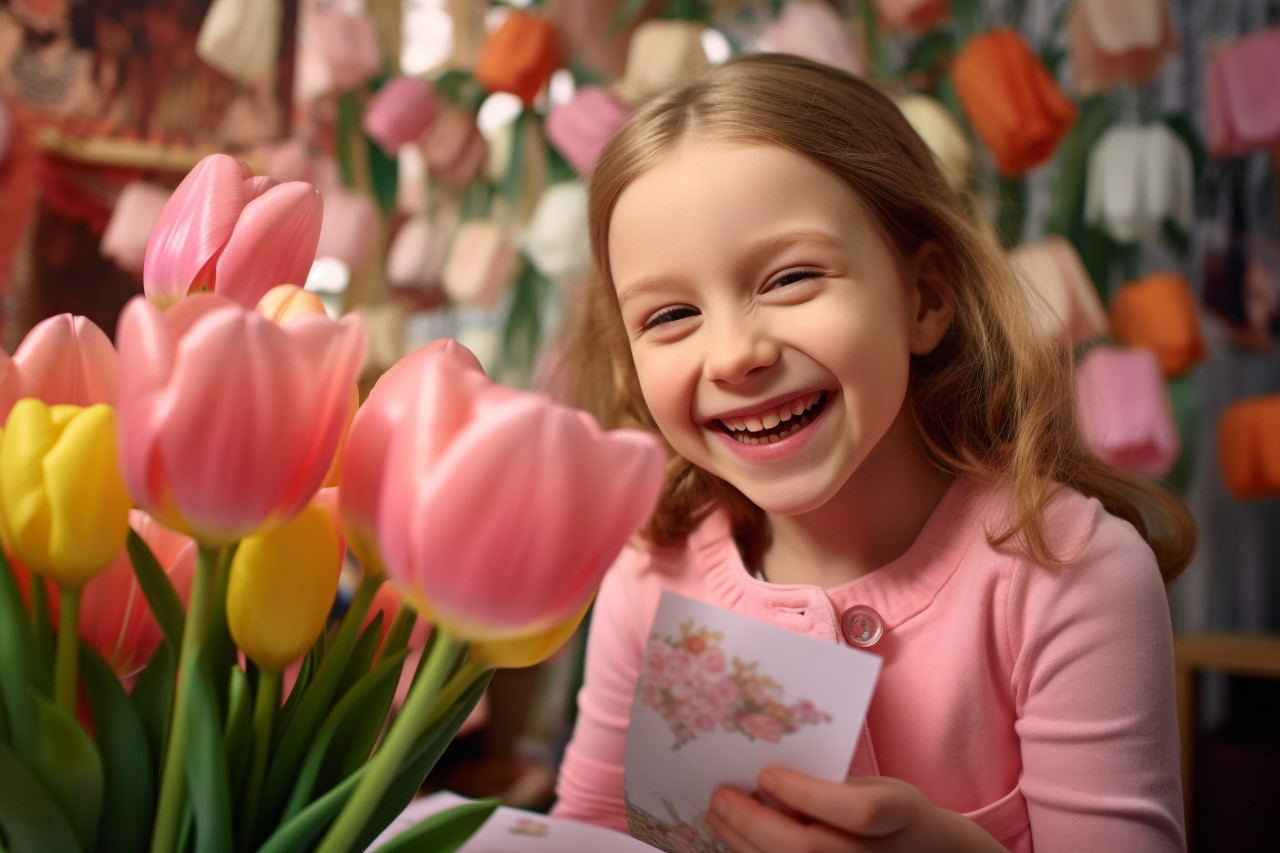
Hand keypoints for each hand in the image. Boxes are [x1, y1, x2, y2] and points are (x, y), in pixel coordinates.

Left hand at [705, 768, 1003, 852]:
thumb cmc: (893, 812)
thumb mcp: (878, 787)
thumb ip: (832, 787)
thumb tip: (763, 777)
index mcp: (898, 815)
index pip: (855, 812)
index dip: (806, 794)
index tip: (766, 774)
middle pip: (809, 848)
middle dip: (754, 822)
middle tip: (720, 796)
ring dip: (743, 843)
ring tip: (718, 816)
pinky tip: (735, 840)